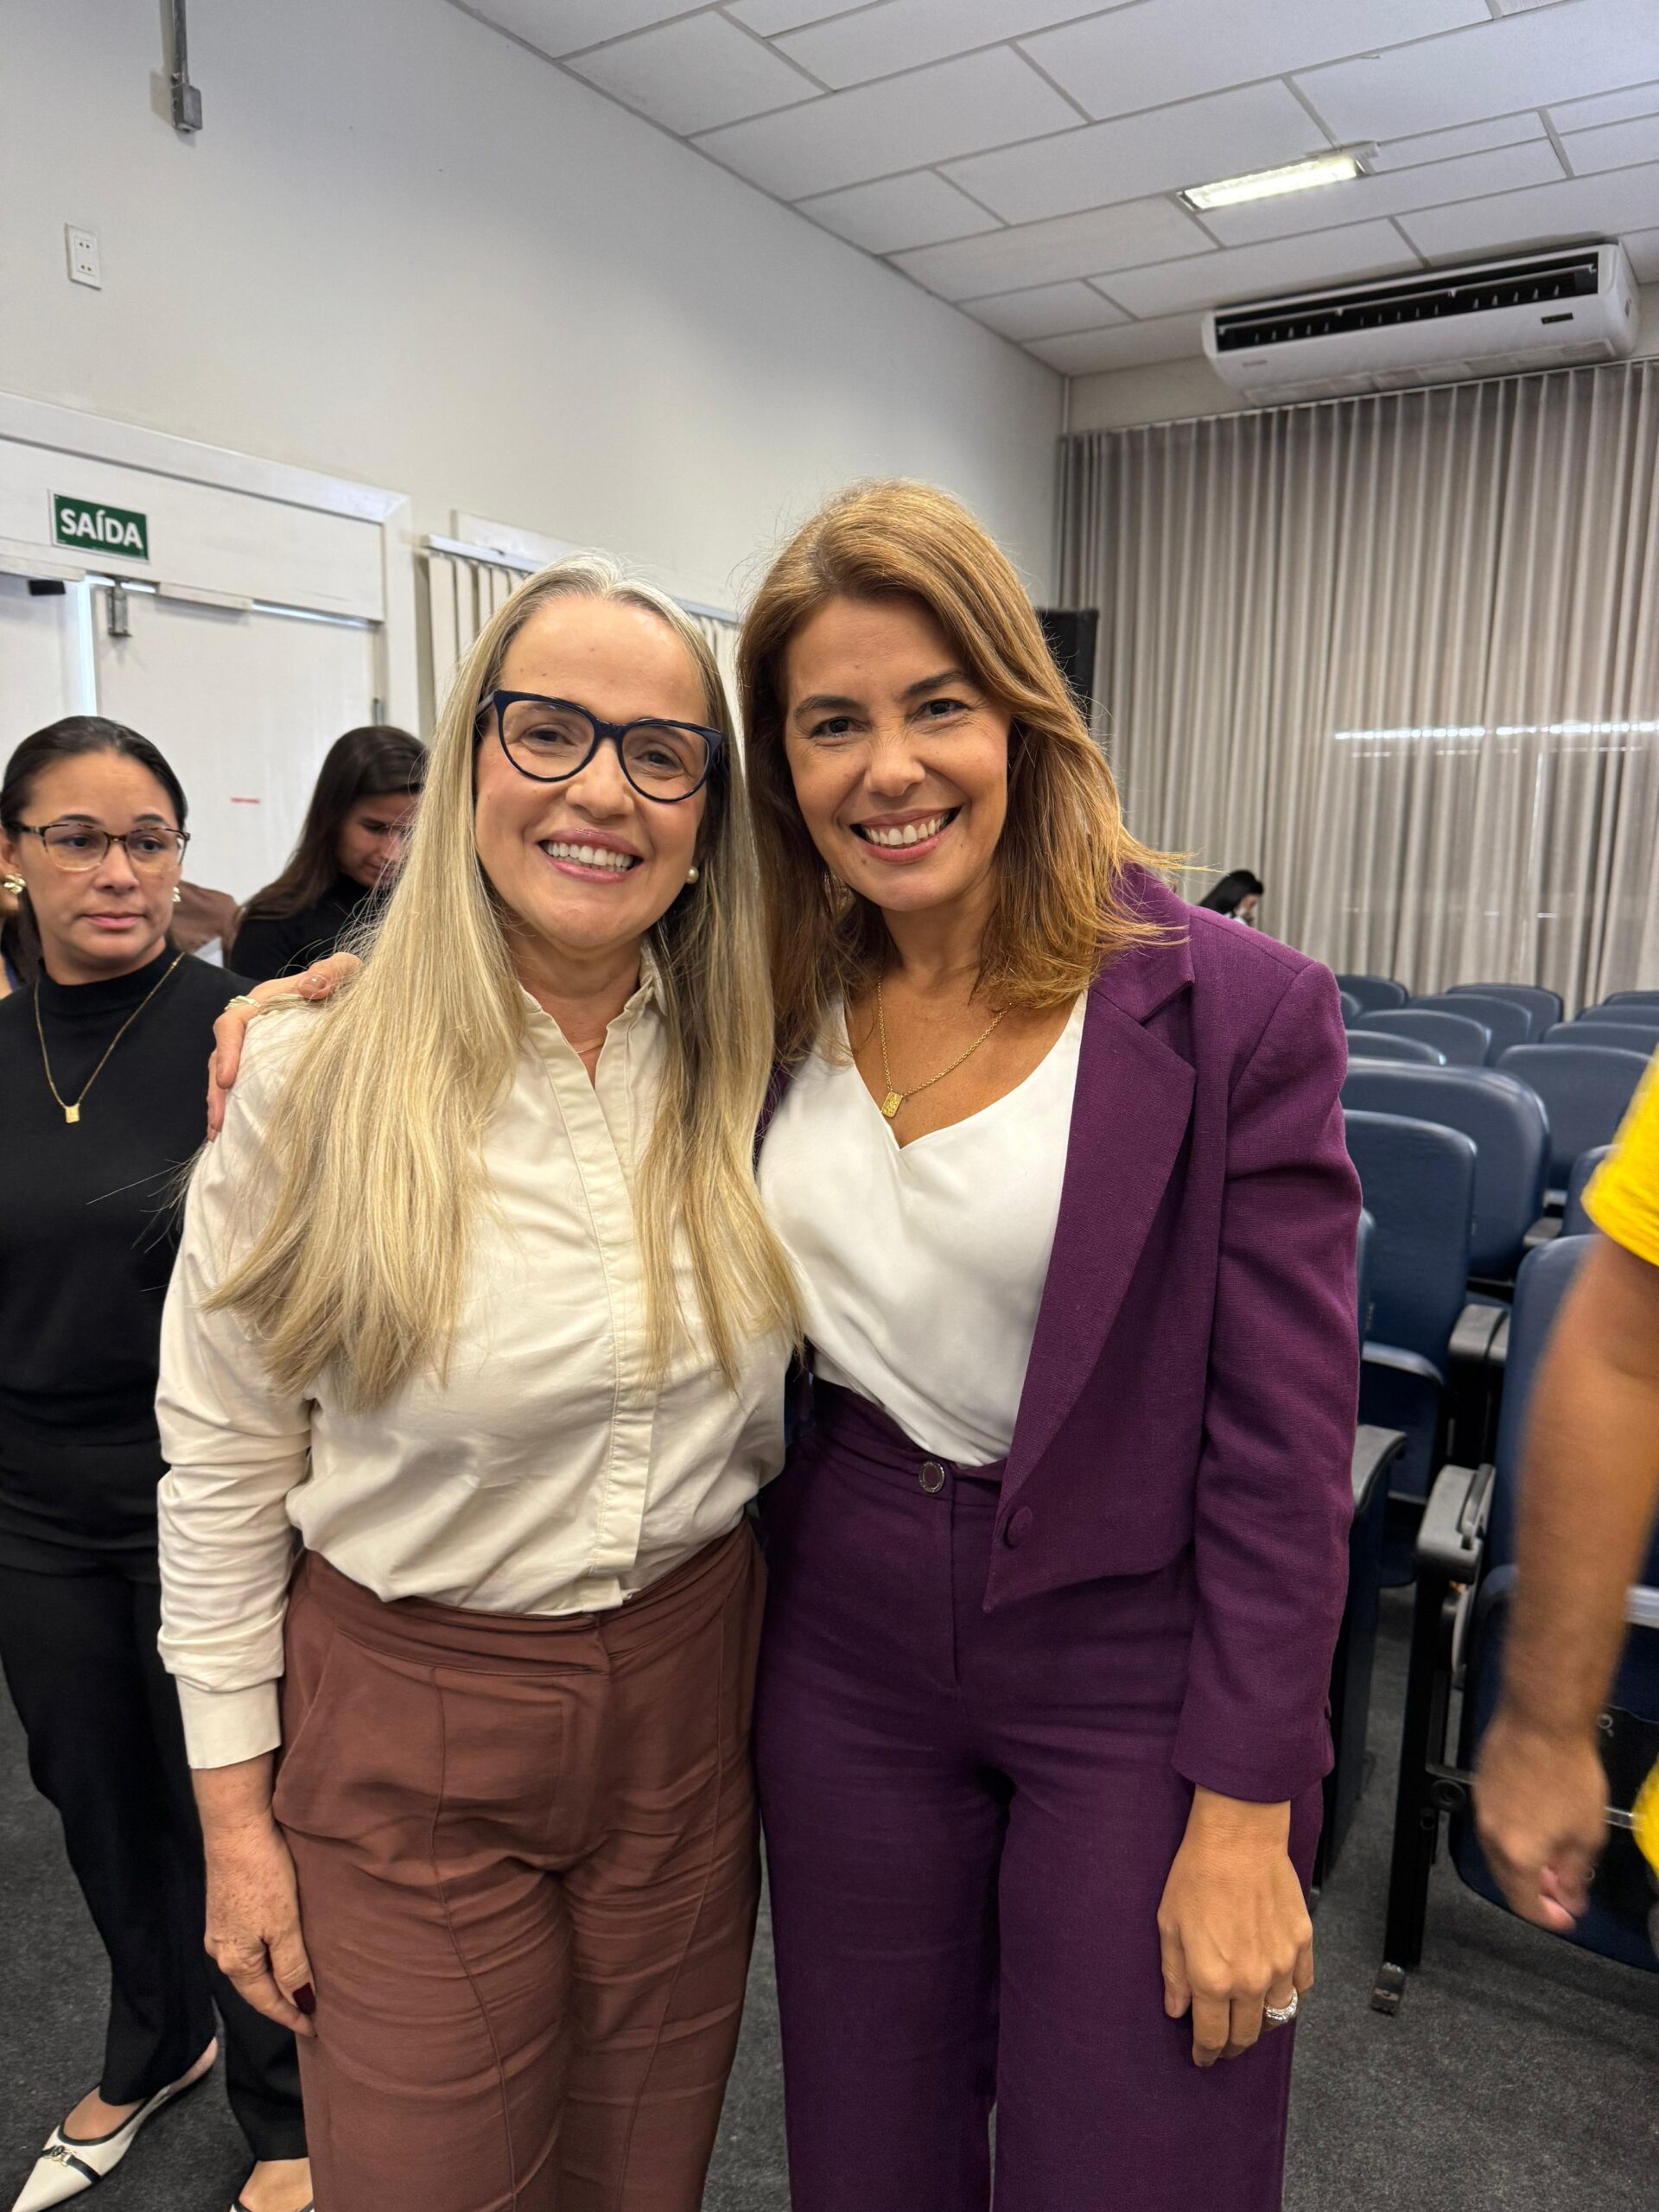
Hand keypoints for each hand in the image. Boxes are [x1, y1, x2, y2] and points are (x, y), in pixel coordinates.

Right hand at [201, 1811, 316, 2035]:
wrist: (236, 1829)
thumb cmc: (264, 1876)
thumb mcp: (285, 1925)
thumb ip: (292, 1967)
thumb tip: (302, 2002)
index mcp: (235, 1962)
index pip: (266, 2003)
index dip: (291, 2017)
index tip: (314, 2029)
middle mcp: (220, 1951)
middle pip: (255, 1989)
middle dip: (280, 2004)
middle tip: (309, 2015)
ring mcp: (220, 1930)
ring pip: (250, 1968)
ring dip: (273, 1981)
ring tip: (298, 1990)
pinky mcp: (224, 1910)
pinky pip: (247, 1948)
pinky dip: (266, 1959)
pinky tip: (279, 1955)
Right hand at [208, 954, 359, 1137]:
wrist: (351, 994)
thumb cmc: (343, 981)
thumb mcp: (344, 971)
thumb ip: (332, 971)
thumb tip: (312, 987)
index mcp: (264, 1002)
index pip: (232, 1023)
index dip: (226, 1051)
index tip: (227, 1080)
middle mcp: (254, 1026)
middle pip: (221, 1057)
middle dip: (216, 1090)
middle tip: (219, 1121)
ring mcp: (257, 1048)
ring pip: (228, 1077)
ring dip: (222, 1105)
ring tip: (219, 1135)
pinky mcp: (266, 1066)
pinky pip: (245, 1087)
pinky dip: (239, 1108)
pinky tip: (235, 1134)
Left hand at [1157, 1788, 1311, 2066]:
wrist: (1239, 1837)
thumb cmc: (1197, 1874)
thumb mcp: (1169, 1924)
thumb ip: (1174, 1974)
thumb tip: (1177, 2010)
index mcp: (1212, 1979)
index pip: (1212, 2036)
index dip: (1206, 2053)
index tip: (1201, 2058)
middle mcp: (1250, 1980)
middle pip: (1247, 2034)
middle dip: (1232, 2046)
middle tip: (1223, 2045)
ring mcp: (1281, 1964)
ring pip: (1277, 2016)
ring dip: (1261, 2025)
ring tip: (1248, 2021)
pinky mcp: (1302, 1945)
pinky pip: (1301, 1988)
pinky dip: (1289, 1997)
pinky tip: (1276, 1992)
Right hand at [1474, 1707, 1604, 1931]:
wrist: (1542, 1722)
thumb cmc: (1569, 1773)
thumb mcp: (1587, 1834)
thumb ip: (1575, 1874)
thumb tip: (1570, 1898)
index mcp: (1517, 1855)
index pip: (1526, 1904)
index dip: (1548, 1917)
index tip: (1567, 1917)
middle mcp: (1491, 1837)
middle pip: (1507, 1880)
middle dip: (1535, 1892)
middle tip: (1562, 1891)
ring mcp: (1482, 1809)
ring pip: (1499, 1852)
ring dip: (1523, 1863)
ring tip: (1551, 1858)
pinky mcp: (1481, 1786)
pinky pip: (1495, 1825)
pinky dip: (1513, 1837)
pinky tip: (1536, 1826)